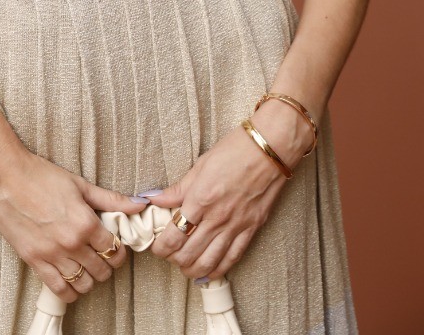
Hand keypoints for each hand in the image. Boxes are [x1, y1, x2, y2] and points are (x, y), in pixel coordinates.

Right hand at [0, 144, 138, 302]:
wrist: (5, 177)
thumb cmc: (41, 175)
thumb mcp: (80, 184)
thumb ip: (111, 199)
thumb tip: (139, 204)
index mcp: (85, 222)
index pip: (114, 249)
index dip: (119, 250)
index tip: (115, 246)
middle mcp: (71, 243)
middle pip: (102, 269)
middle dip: (107, 265)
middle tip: (103, 255)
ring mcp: (52, 255)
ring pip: (84, 283)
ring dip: (90, 279)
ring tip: (88, 267)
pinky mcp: (34, 261)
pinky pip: (59, 289)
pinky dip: (70, 291)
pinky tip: (72, 281)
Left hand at [143, 102, 312, 280]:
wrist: (269, 150)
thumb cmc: (234, 151)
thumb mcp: (200, 165)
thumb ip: (178, 189)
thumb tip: (154, 199)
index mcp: (200, 199)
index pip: (173, 235)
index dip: (161, 247)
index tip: (157, 246)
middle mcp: (216, 218)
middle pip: (188, 253)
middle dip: (173, 259)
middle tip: (168, 255)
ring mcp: (235, 226)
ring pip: (209, 262)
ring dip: (192, 269)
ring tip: (184, 267)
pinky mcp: (251, 230)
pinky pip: (232, 258)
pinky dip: (217, 270)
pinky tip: (208, 273)